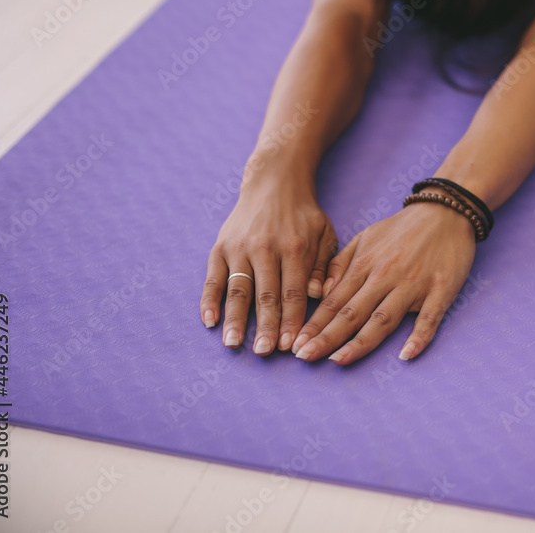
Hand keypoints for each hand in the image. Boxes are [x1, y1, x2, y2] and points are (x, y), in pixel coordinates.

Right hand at [199, 167, 337, 354]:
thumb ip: (324, 266)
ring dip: (235, 319)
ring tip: (233, 344)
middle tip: (264, 353)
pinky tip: (209, 321)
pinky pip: (213, 277)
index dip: (292, 320)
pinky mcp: (221, 246)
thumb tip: (320, 295)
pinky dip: (209, 300)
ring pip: (237, 289)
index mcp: (294, 248)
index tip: (292, 346)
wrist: (273, 182)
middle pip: (265, 295)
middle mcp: (265, 248)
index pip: (293, 292)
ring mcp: (240, 248)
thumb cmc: (304, 215)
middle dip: (265, 327)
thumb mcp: (325, 234)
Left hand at [291, 195, 475, 364]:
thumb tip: (320, 292)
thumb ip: (341, 264)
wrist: (445, 211)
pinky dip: (419, 337)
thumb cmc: (402, 229)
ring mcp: (413, 285)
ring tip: (339, 360)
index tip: (296, 344)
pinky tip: (406, 355)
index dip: (315, 324)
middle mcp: (385, 276)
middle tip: (304, 357)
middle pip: (352, 313)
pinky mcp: (441, 290)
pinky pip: (430, 318)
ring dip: (360, 342)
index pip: (334, 301)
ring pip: (383, 319)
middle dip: (326, 337)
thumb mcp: (365, 237)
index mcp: (365, 265)